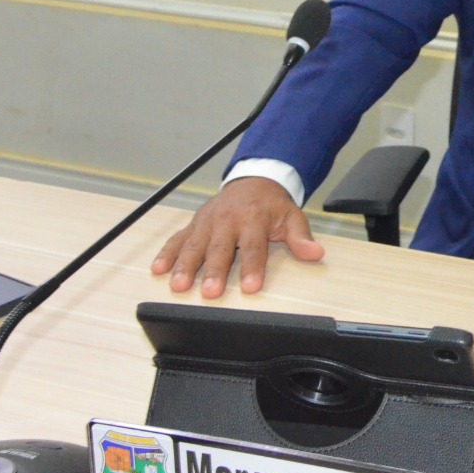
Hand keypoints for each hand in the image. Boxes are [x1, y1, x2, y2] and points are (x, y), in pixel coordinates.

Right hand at [151, 177, 324, 297]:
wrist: (253, 180)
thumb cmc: (271, 205)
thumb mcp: (292, 216)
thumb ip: (300, 237)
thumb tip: (315, 253)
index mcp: (253, 218)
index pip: (254, 246)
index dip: (252, 267)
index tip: (250, 287)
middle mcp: (227, 220)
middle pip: (220, 248)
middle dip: (214, 271)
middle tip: (210, 292)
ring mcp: (208, 222)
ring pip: (194, 245)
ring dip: (185, 266)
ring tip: (179, 285)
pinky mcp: (194, 224)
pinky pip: (178, 239)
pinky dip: (167, 253)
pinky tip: (158, 269)